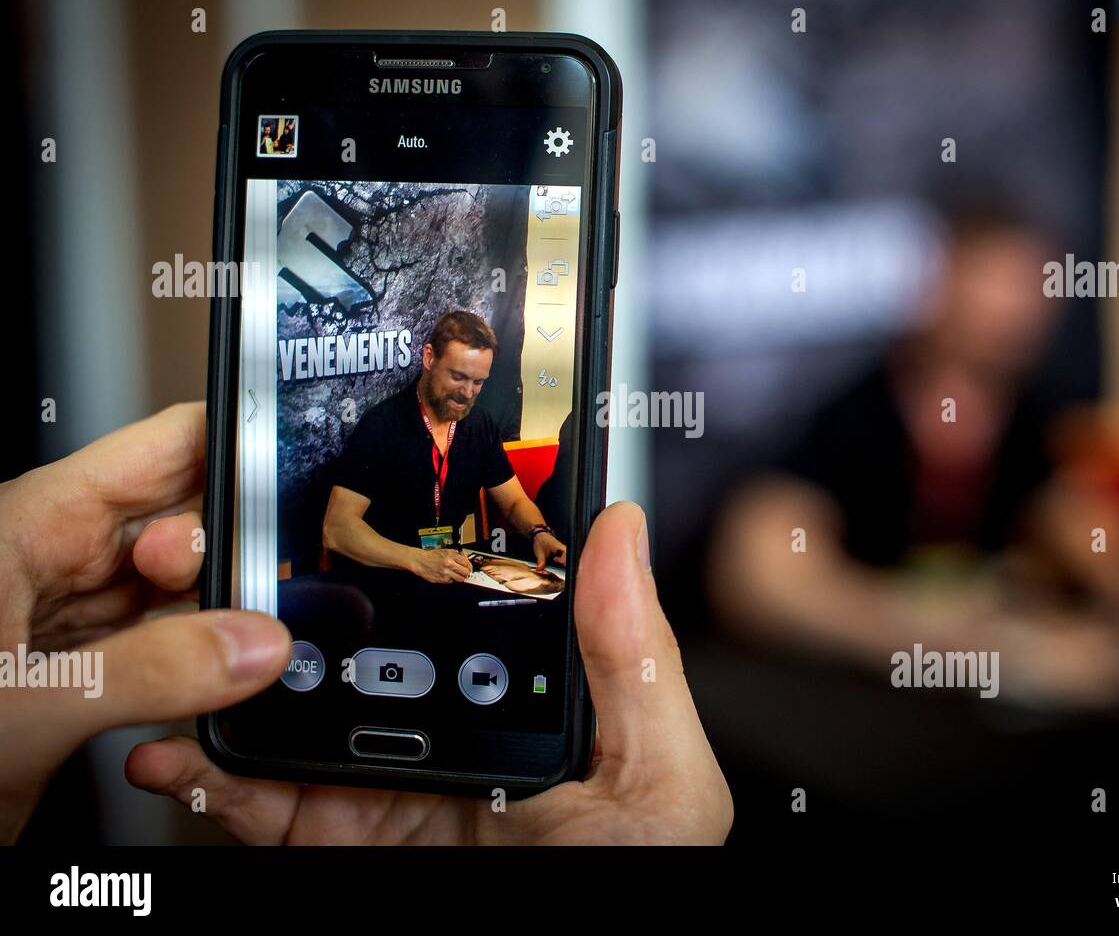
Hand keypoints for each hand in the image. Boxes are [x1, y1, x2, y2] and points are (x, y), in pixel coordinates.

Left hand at [0, 403, 291, 843]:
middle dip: (236, 545)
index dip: (231, 444)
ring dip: (221, 613)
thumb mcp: (22, 706)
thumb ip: (148, 672)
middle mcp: (48, 564)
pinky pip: (162, 648)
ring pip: (176, 591)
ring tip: (259, 634)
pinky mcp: (79, 680)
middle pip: (177, 520)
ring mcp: (66, 623)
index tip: (301, 463)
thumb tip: (254, 645)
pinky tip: (226, 674)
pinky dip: (200, 661)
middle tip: (280, 581)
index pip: (155, 452)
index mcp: (23, 529)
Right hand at [126, 502, 733, 843]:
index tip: (374, 507)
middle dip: (306, 610)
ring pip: (296, 716)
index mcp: (524, 703)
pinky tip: (188, 750)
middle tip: (257, 572)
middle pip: (363, 653)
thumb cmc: (630, 887)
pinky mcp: (335, 840)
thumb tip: (619, 533)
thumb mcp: (654, 779)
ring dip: (245, 680)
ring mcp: (385, 788)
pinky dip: (213, 777)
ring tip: (207, 646)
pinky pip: (261, 803)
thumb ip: (633, 662)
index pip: (464, 611)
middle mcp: (448, 737)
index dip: (420, 557)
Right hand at [406, 546, 471, 583]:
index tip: (469, 568)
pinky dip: (451, 579)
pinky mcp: (442, 580)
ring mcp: (446, 573)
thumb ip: (457, 554)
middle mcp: (449, 564)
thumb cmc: (432, 556)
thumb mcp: (446, 551)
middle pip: (466, 572)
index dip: (469, 566)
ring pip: (460, 579)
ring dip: (460, 577)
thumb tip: (466, 558)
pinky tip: (447, 575)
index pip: (466, 563)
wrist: (420, 562)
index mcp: (451, 555)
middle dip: (466, 573)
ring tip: (456, 574)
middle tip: (465, 572)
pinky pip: (452, 581)